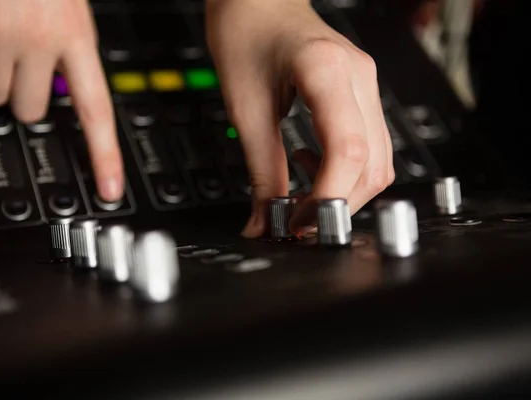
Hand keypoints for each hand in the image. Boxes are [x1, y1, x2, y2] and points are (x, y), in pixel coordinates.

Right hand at [0, 0, 123, 201]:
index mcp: (77, 35)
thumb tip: (44, 92)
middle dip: (22, 95)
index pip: (96, 109)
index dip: (104, 156)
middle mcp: (41, 41)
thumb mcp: (65, 5)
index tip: (108, 191)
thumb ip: (63, 46)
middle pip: (32, 111)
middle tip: (16, 65)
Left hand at [206, 0, 393, 236]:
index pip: (347, 150)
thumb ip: (260, 171)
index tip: (298, 222)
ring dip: (343, 192)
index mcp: (327, 70)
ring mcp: (367, 84)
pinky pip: (369, 146)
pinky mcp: (362, 94)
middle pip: (372, 164)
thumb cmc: (246, 34)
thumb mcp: (246, 108)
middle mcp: (359, 77)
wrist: (258, 2)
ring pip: (378, 161)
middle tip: (297, 221)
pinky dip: (344, 172)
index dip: (327, 197)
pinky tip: (310, 166)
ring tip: (300, 195)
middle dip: (337, 204)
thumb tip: (263, 221)